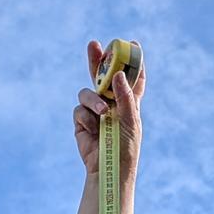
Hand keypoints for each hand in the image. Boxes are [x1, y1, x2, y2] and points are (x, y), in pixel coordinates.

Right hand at [72, 39, 145, 176]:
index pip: (133, 79)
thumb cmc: (125, 148)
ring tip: (102, 113)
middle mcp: (112, 104)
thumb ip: (126, 98)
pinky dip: (86, 117)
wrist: (109, 169)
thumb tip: (118, 74)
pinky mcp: (82, 120)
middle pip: (104, 77)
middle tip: (95, 44)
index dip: (134, 63)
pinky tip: (93, 130)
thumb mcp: (130, 122)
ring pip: (88, 92)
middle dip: (99, 60)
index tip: (134, 45)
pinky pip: (79, 109)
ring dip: (93, 100)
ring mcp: (95, 111)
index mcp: (130, 103)